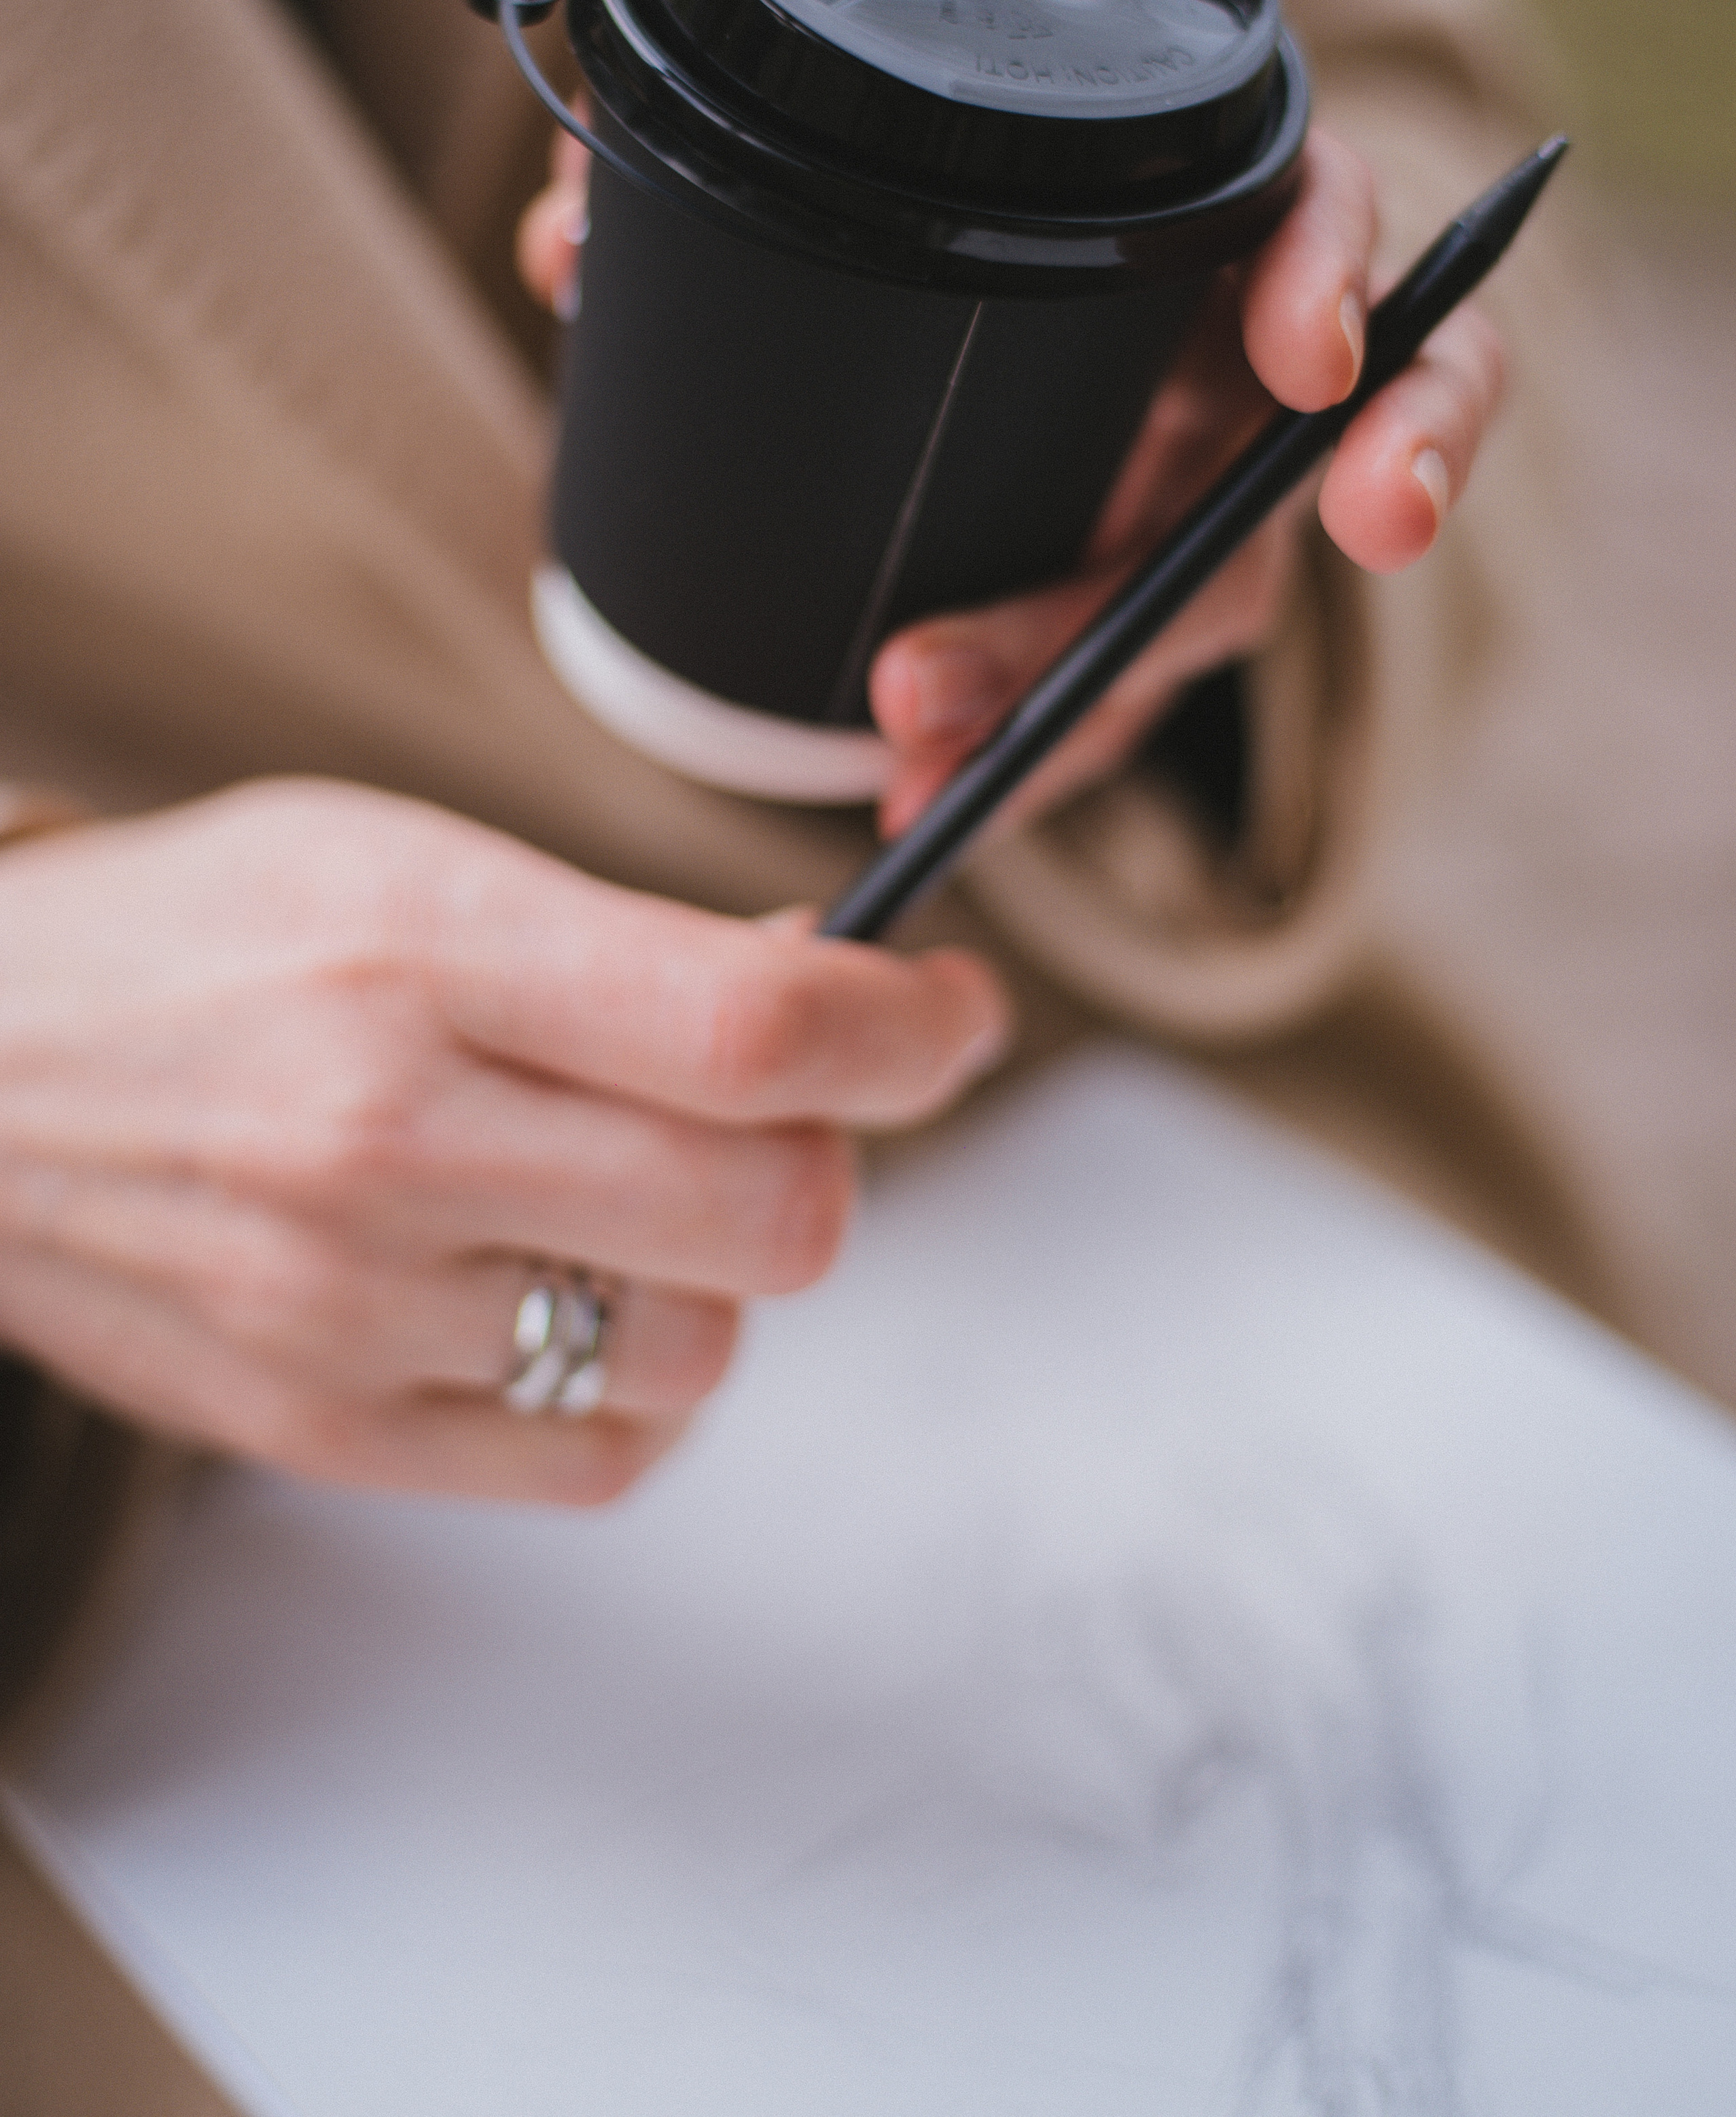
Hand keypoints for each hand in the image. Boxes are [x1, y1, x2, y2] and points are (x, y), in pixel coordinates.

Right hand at [0, 781, 1006, 1499]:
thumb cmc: (208, 937)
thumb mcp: (406, 854)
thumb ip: (627, 941)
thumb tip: (838, 1003)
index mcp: (422, 946)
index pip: (754, 1034)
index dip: (911, 1033)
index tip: (948, 1014)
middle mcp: (385, 1138)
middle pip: (775, 1220)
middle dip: (823, 1154)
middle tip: (768, 1108)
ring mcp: (348, 1306)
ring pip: (706, 1351)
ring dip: (716, 1272)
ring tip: (615, 1192)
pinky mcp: (322, 1428)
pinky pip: (602, 1460)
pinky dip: (632, 1381)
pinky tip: (560, 1288)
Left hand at [517, 125, 1504, 837]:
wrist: (939, 281)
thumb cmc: (900, 188)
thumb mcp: (823, 151)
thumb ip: (724, 161)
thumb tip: (567, 245)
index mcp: (1195, 213)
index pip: (1331, 215)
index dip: (1342, 281)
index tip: (1307, 360)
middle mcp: (1232, 363)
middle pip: (1259, 496)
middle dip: (1129, 607)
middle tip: (930, 681)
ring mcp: (1205, 491)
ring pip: (1200, 620)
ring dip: (1066, 712)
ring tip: (923, 785)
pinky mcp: (1150, 589)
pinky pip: (1123, 687)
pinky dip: (1040, 751)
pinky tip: (939, 809)